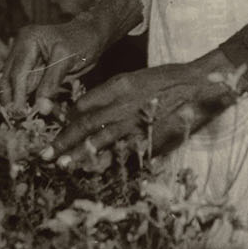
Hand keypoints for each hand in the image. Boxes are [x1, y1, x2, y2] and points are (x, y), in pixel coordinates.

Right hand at [0, 15, 108, 115]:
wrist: (91, 35)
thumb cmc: (82, 41)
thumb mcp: (67, 59)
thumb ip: (52, 83)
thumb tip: (41, 108)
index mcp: (27, 40)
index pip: (17, 72)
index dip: (17, 94)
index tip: (19, 114)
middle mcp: (20, 49)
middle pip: (9, 79)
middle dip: (12, 99)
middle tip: (18, 119)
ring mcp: (25, 60)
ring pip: (14, 86)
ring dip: (18, 102)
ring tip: (22, 119)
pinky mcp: (31, 70)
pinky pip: (25, 88)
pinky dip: (27, 100)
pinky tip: (29, 112)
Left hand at [45, 49, 244, 161]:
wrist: (202, 82)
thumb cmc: (167, 79)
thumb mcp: (133, 79)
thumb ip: (109, 94)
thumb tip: (82, 110)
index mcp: (119, 86)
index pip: (84, 104)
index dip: (67, 120)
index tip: (56, 132)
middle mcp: (124, 102)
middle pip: (87, 122)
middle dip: (64, 139)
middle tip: (45, 154)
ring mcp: (137, 119)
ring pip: (102, 138)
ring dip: (80, 152)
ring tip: (62, 164)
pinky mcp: (152, 135)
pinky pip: (126, 149)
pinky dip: (111, 160)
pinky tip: (98, 169)